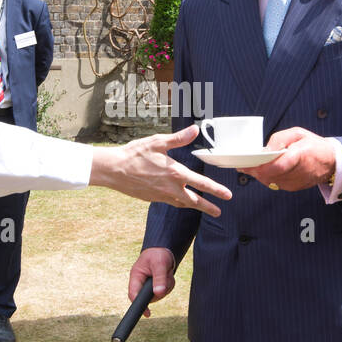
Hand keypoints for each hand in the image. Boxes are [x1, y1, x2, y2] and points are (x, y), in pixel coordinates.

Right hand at [90, 125, 231, 215]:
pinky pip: (170, 202)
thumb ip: (179, 138)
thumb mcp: (158, 142)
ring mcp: (161, 195)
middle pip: (195, 201)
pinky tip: (180, 201)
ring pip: (182, 203)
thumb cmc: (135, 153)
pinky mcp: (152, 198)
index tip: (228, 195)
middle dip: (208, 207)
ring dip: (194, 206)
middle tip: (219, 211)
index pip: (202, 183)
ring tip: (203, 209)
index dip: (216, 190)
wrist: (114, 170)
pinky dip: (179, 203)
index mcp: (175, 173)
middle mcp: (171, 188)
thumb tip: (195, 130)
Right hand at [128, 247, 176, 313]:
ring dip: (166, 286)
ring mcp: (148, 286)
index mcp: (136, 276)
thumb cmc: (158, 254)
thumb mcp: (160, 264)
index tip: (147, 313)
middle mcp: (140, 283)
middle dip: (160, 290)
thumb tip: (159, 293)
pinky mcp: (155, 287)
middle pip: (149, 297)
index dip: (139, 305)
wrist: (163, 250)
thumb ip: (159, 278)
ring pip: (159, 295)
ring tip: (167, 272)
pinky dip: (169, 285)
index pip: (134, 294)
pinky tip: (168, 275)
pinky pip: (164, 292)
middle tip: (166, 276)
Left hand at [240, 127, 335, 190]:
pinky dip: (268, 178)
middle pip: (270, 175)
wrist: (331, 161)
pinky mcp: (294, 188)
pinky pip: (275, 184)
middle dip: (255, 171)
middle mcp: (298, 172)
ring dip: (259, 175)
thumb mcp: (297, 133)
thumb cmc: (313, 145)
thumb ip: (279, 138)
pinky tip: (264, 171)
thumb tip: (265, 149)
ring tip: (251, 167)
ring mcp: (296, 182)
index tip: (246, 165)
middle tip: (243, 165)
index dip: (260, 167)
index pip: (277, 165)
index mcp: (300, 155)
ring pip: (270, 181)